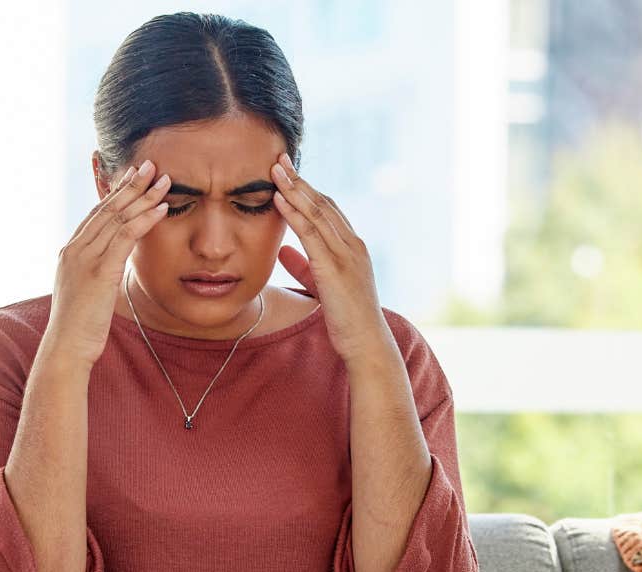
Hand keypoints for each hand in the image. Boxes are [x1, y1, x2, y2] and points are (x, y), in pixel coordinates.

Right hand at [43, 160, 172, 366]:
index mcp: (71, 252)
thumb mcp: (86, 295)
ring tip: (164, 180)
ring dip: (144, 196)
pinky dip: (145, 219)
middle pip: (107, 208)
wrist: (66, 348)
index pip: (96, 214)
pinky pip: (125, 236)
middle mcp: (75, 248)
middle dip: (131, 185)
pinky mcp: (99, 270)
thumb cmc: (78, 329)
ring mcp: (85, 258)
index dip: (116, 194)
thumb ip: (96, 275)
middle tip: (151, 165)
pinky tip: (162, 208)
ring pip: (118, 217)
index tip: (133, 177)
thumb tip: (109, 270)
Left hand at [271, 153, 398, 362]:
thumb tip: (282, 250)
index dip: (308, 190)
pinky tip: (280, 199)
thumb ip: (304, 266)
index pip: (329, 210)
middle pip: (323, 203)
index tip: (288, 173)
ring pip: (317, 212)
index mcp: (353, 248)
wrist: (367, 343)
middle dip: (300, 180)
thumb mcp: (322, 287)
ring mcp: (346, 254)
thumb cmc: (347, 320)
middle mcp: (353, 245)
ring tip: (275, 170)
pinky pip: (311, 233)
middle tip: (279, 159)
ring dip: (294, 189)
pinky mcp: (334, 268)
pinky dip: (294, 213)